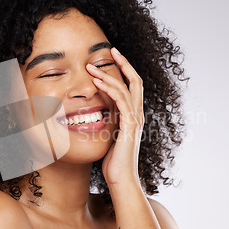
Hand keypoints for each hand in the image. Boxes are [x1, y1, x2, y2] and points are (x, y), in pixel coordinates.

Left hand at [86, 48, 144, 186]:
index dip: (124, 70)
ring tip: (91, 66)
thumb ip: (107, 124)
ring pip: (126, 87)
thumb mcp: (108, 137)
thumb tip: (94, 115)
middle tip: (109, 49)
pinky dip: (108, 88)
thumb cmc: (113, 162)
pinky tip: (96, 81)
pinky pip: (120, 100)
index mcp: (133, 115)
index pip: (132, 86)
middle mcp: (137, 114)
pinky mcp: (129, 125)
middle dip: (123, 62)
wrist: (121, 179)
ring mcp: (135, 119)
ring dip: (108, 73)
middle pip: (135, 80)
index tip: (112, 58)